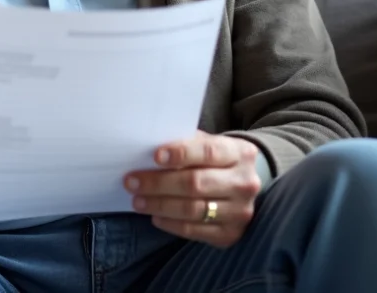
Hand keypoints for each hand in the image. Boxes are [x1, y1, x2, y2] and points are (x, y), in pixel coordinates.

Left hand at [124, 131, 260, 247]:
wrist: (243, 186)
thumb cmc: (215, 160)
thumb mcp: (207, 144)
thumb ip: (185, 143)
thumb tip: (148, 147)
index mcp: (240, 153)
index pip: (209, 152)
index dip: (181, 154)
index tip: (155, 156)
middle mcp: (244, 183)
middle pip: (196, 183)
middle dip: (159, 183)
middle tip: (131, 182)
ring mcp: (240, 212)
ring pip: (193, 209)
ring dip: (160, 205)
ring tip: (137, 201)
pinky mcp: (231, 234)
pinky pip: (195, 230)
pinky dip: (171, 224)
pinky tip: (155, 217)